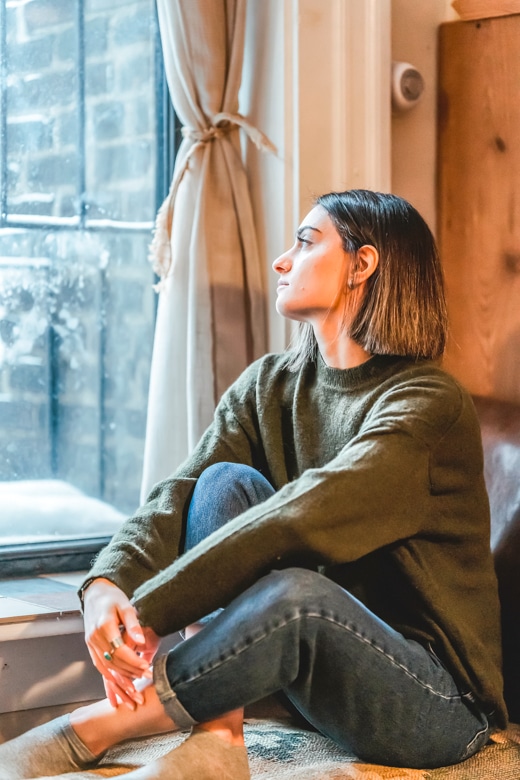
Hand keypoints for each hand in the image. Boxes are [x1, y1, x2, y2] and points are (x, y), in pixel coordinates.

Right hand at [82, 578, 155, 706]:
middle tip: (144, 684)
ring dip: (119, 684)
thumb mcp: (125, 605)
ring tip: (132, 697)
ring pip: (105, 669)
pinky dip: (108, 681)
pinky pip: (100, 668)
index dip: (134, 662)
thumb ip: (133, 623)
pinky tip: (116, 692)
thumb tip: (140, 641)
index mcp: (104, 626)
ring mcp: (91, 644)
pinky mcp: (91, 648)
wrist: (95, 594)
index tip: (147, 668)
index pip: (120, 650)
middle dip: (129, 676)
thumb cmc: (113, 597)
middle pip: (113, 663)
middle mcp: (94, 638)